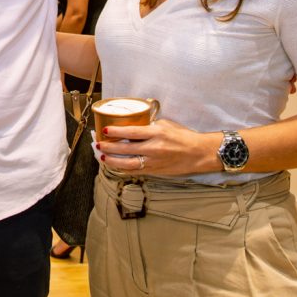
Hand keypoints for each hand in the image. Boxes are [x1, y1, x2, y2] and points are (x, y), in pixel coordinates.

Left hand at [96, 119, 216, 176]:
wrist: (199, 153)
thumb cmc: (183, 136)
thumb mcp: (166, 125)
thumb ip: (149, 126)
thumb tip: (132, 125)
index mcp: (156, 133)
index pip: (132, 133)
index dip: (116, 132)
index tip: (105, 130)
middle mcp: (154, 148)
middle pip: (126, 149)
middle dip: (109, 147)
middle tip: (98, 144)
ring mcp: (154, 162)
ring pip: (128, 164)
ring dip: (113, 161)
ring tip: (102, 157)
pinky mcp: (155, 171)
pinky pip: (136, 171)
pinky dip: (123, 169)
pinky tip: (114, 166)